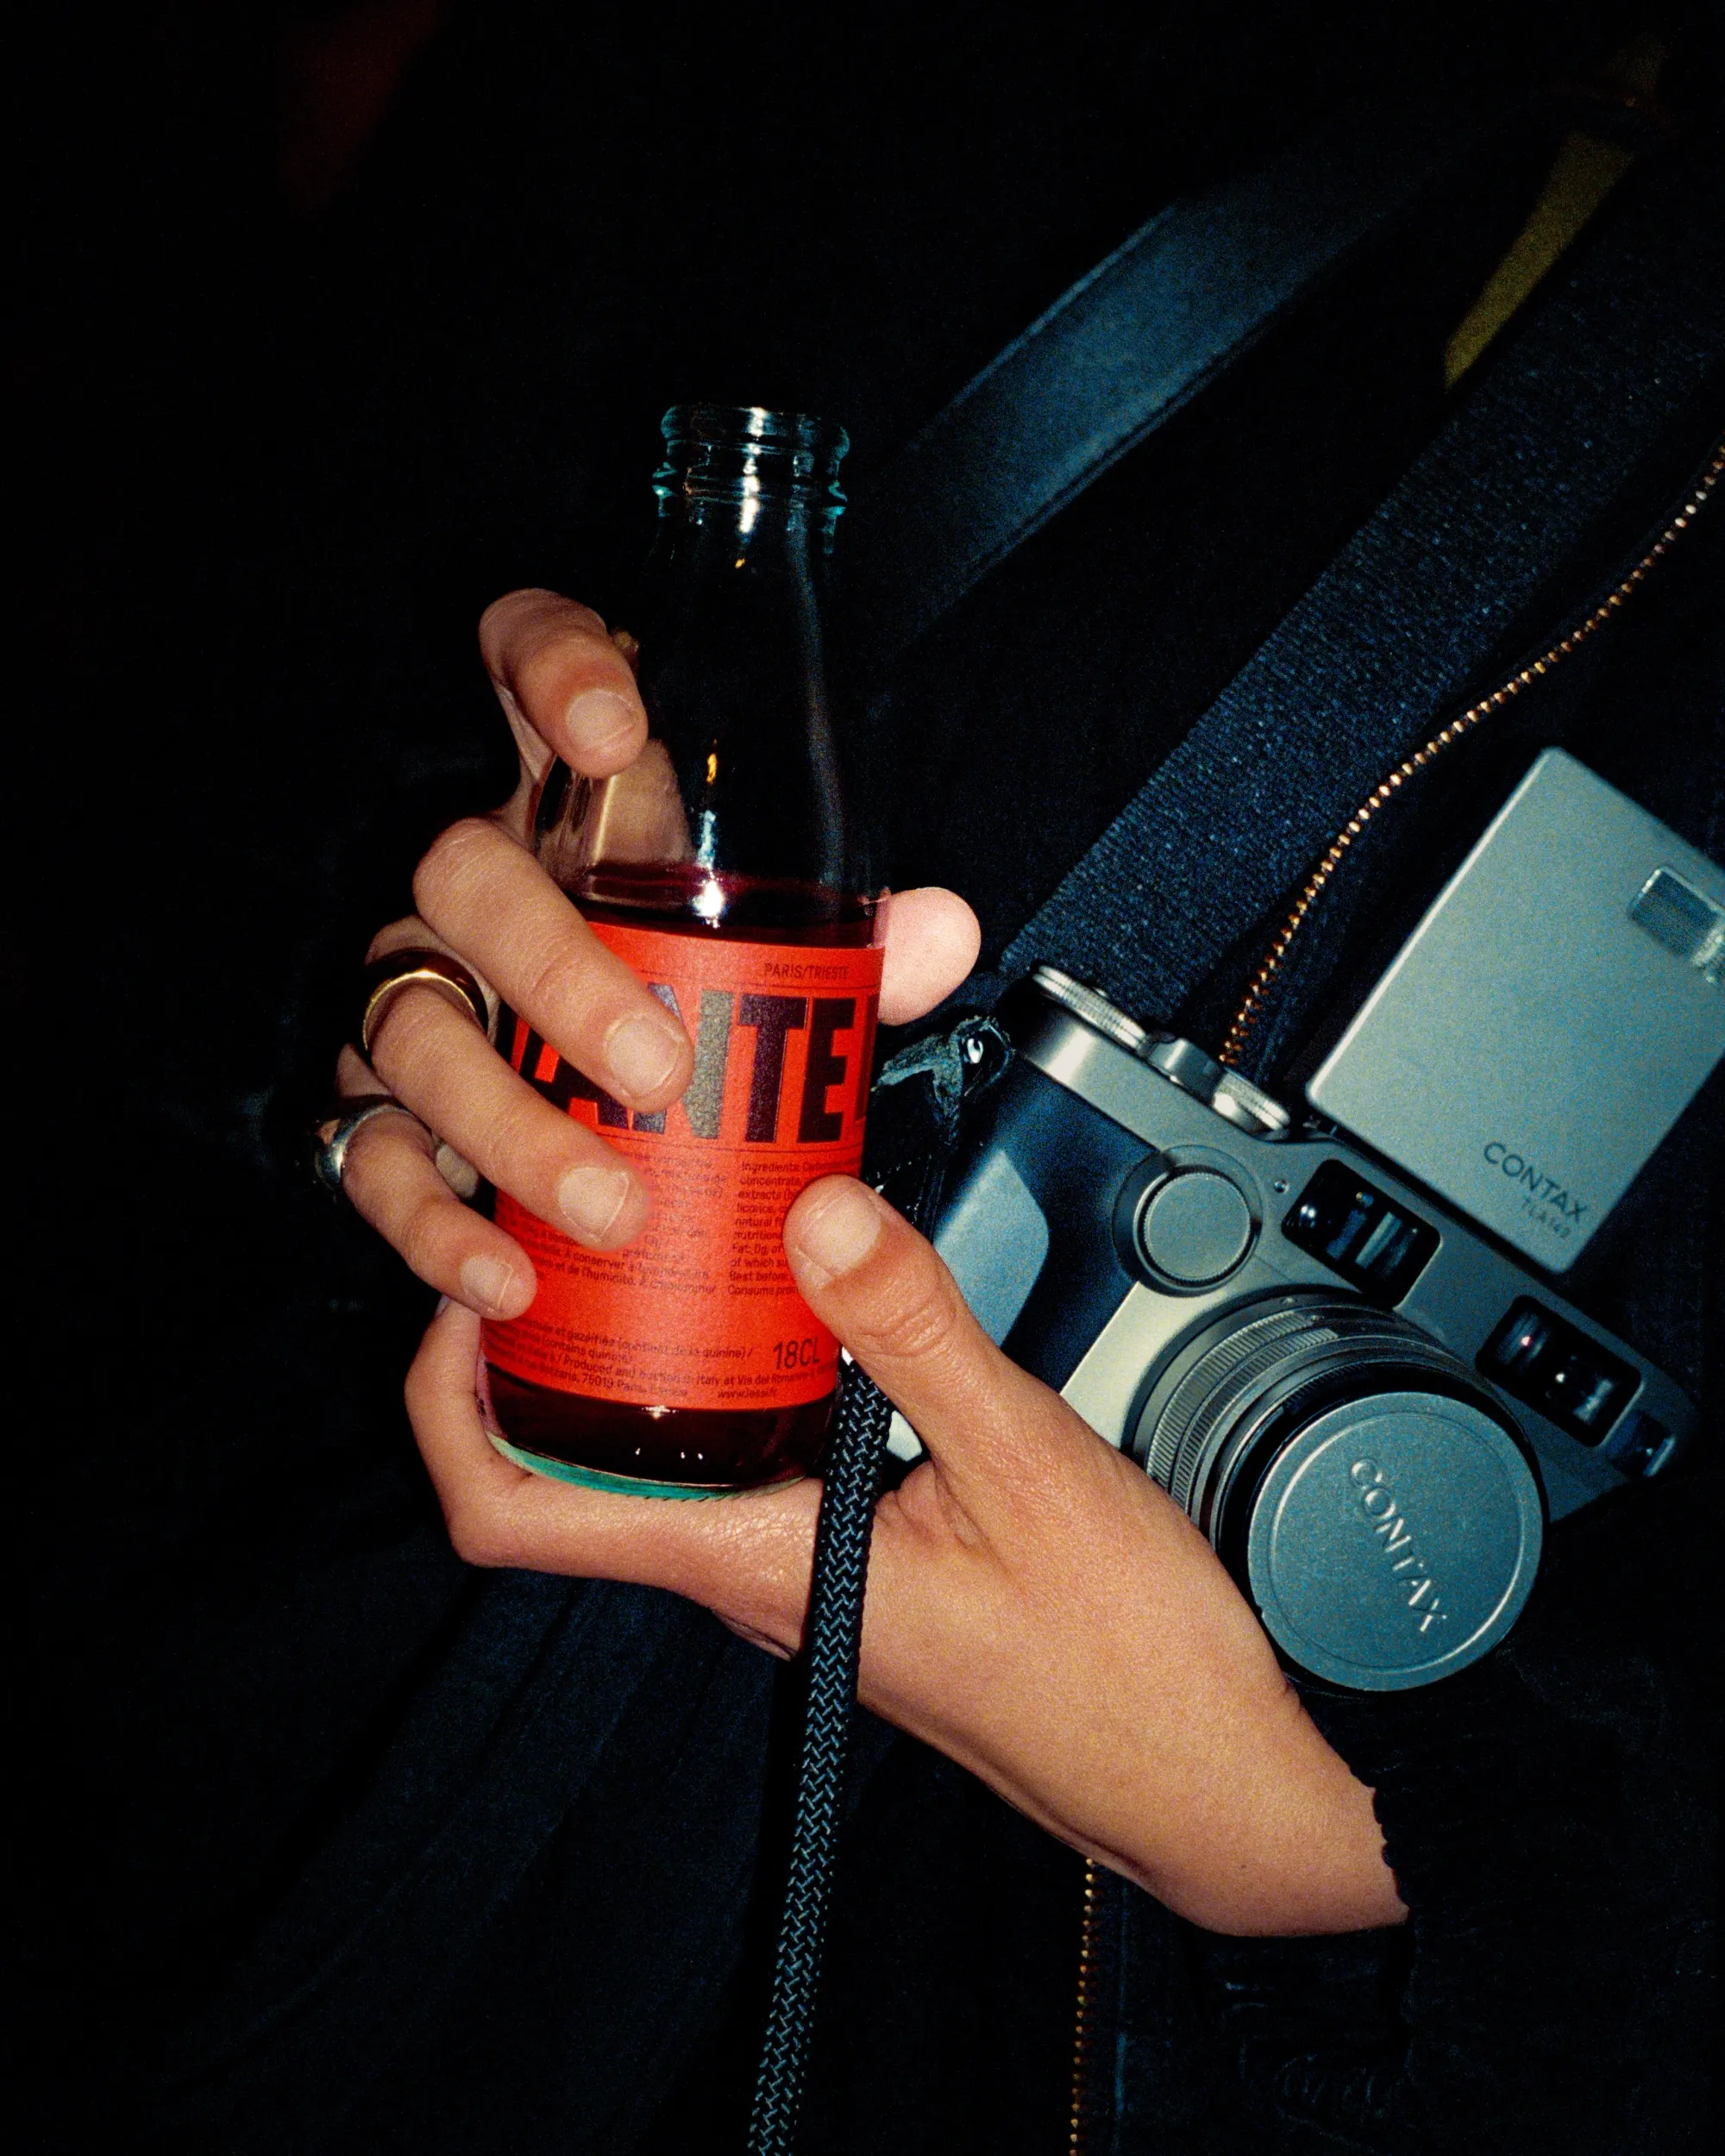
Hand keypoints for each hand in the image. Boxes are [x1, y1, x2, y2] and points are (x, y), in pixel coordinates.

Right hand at [334, 587, 980, 1315]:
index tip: (611, 729)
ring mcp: (406, 988)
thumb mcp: (770, 965)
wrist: (589, 1125)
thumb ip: (845, 946)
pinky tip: (505, 1274)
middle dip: (558, 970)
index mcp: (565, 802)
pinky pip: (369, 1157)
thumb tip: (938, 931)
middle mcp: (465, 881)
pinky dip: (431, 1226)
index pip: (519, 664)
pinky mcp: (371, 1107)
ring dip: (511, 1122)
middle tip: (660, 1066)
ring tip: (613, 1204)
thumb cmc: (685, 1002)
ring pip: (413, 1025)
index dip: (546, 666)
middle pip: (462, 873)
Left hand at [407, 1177, 1408, 1938]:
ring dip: (660, 1347)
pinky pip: (762, 1455)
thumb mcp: (1030, 1468)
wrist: (1226, 1780)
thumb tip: (813, 1215)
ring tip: (687, 1224)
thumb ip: (915, 1332)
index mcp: (756, 1566)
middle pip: (583, 1462)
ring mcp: (804, 1571)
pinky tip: (812, 1297)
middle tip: (589, 1206)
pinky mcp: (859, 1558)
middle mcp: (755, 1577)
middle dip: (561, 1335)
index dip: (451, 1401)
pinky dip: (753, 1371)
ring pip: (677, 1453)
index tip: (470, 1286)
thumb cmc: (1135, 1666)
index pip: (518, 1515)